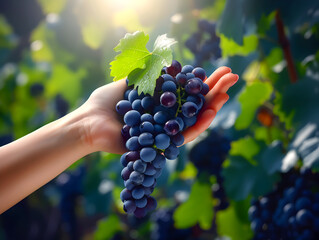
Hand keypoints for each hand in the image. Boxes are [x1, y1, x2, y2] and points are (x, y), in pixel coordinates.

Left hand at [80, 66, 237, 153]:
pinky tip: (211, 112)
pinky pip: (183, 135)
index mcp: (159, 104)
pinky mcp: (162, 145)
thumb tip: (167, 61)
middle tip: (232, 77)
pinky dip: (198, 124)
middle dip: (213, 90)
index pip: (186, 92)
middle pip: (194, 104)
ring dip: (212, 106)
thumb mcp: (127, 82)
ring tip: (227, 93)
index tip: (217, 70)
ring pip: (194, 120)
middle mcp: (165, 118)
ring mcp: (165, 132)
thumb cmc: (104, 104)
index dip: (202, 81)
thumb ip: (147, 73)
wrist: (89, 123)